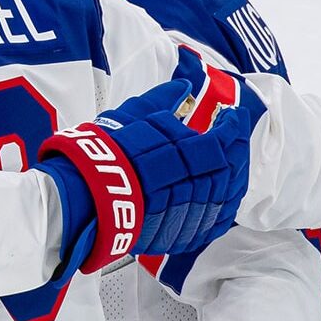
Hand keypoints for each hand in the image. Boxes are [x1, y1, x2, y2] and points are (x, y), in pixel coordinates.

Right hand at [33, 79, 250, 276]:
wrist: (84, 194)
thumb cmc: (106, 153)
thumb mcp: (133, 116)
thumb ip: (163, 100)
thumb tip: (185, 87)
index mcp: (190, 154)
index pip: (225, 137)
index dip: (233, 123)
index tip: (233, 113)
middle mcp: (197, 186)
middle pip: (231, 168)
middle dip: (236, 149)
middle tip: (234, 135)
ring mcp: (191, 214)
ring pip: (227, 197)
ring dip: (233, 177)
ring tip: (231, 163)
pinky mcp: (181, 234)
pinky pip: (215, 222)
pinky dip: (223, 207)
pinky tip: (223, 197)